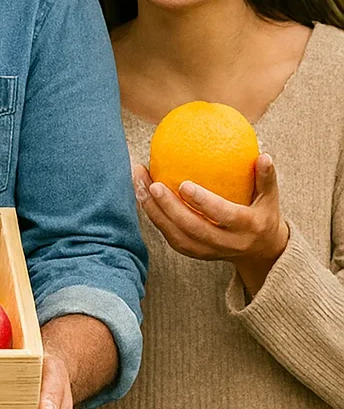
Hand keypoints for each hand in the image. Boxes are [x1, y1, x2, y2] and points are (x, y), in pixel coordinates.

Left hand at [133, 157, 287, 287]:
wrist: (260, 253)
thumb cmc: (262, 215)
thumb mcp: (271, 199)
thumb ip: (266, 178)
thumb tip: (263, 155)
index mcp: (247, 227)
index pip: (224, 215)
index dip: (204, 202)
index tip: (184, 184)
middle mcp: (227, 243)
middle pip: (193, 229)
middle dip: (170, 208)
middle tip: (153, 184)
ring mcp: (208, 251)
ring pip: (175, 235)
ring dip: (154, 211)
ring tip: (139, 184)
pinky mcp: (194, 253)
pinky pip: (170, 236)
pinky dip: (154, 216)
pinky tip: (141, 193)